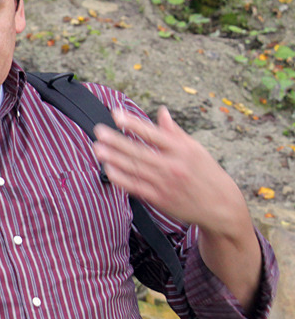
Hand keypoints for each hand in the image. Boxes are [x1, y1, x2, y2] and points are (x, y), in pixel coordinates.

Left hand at [93, 107, 260, 307]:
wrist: (221, 207)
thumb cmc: (207, 174)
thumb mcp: (196, 150)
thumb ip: (174, 132)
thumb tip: (161, 112)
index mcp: (183, 150)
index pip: (153, 133)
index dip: (133, 123)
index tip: (115, 114)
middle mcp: (173, 166)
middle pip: (139, 151)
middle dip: (116, 140)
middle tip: (99, 131)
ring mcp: (165, 183)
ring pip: (134, 169)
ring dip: (114, 158)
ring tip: (98, 148)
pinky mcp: (159, 199)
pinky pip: (135, 187)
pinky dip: (121, 178)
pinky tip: (108, 170)